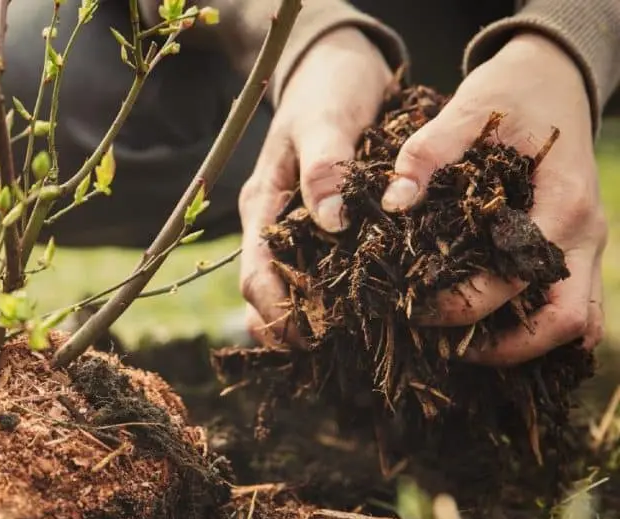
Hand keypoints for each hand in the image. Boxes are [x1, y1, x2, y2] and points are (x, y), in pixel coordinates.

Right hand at [239, 27, 391, 344]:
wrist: (338, 64)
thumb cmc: (328, 88)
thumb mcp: (326, 120)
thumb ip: (326, 167)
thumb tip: (331, 222)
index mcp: (263, 205)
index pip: (255, 274)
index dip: (275, 311)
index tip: (309, 336)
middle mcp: (275, 224)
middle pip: (267, 293)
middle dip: (290, 327)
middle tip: (331, 353)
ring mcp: (298, 227)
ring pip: (293, 289)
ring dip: (312, 319)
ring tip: (349, 344)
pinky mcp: (325, 226)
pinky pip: (323, 271)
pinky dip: (336, 296)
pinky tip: (366, 312)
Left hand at [381, 33, 606, 365]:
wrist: (554, 77)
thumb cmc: (511, 93)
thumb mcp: (467, 109)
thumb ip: (427, 153)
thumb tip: (394, 202)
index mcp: (563, 203)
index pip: (518, 278)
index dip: (465, 304)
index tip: (415, 308)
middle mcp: (584, 235)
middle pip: (565, 322)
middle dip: (505, 346)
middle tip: (444, 347)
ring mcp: (587, 247)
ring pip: (576, 324)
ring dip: (525, 346)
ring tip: (462, 348)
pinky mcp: (576, 250)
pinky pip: (571, 308)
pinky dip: (536, 329)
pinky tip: (487, 331)